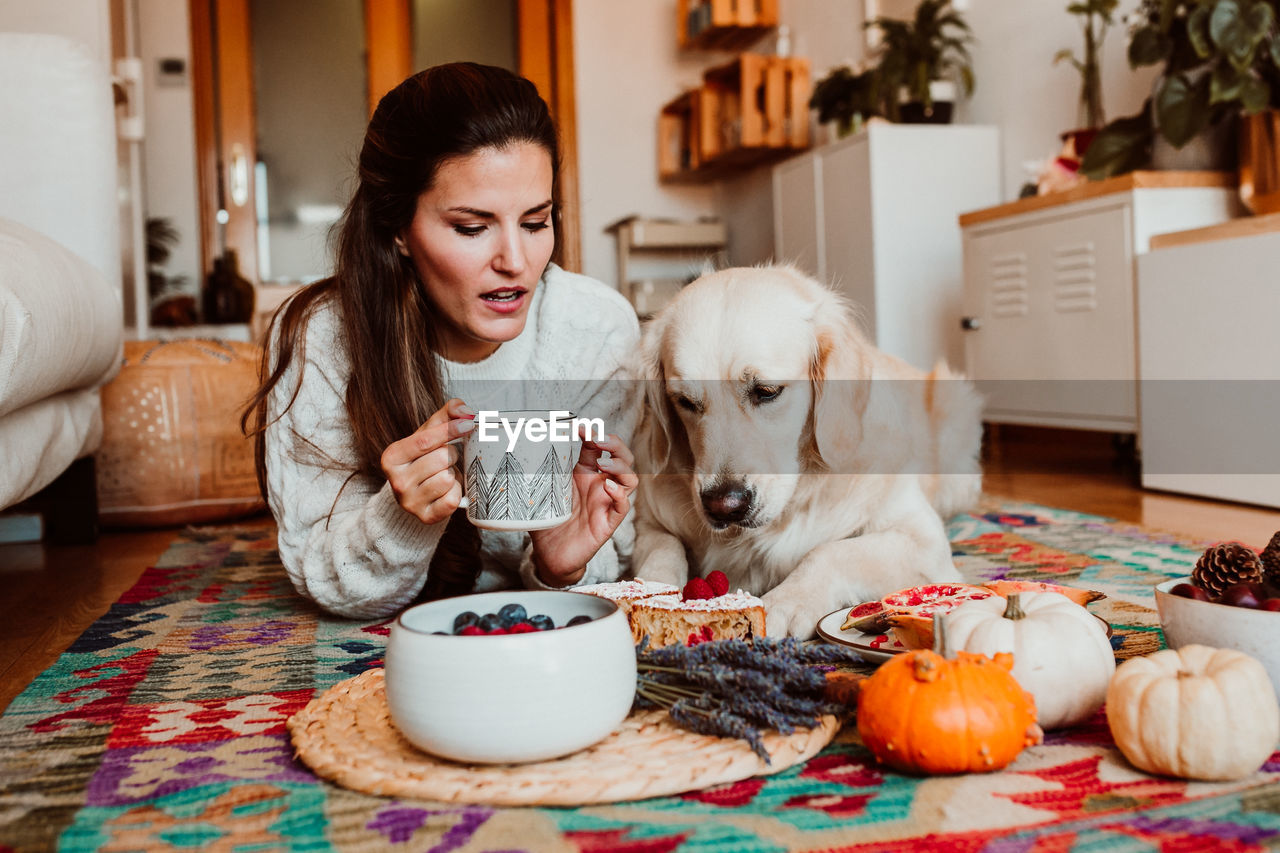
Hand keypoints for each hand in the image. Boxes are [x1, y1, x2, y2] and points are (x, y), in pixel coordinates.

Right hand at [380, 398, 474, 524]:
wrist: (413, 495)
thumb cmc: (422, 460)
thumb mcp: (427, 434)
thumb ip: (446, 415)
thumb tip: (464, 410)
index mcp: (392, 457)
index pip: (424, 440)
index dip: (449, 430)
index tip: (468, 423)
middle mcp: (396, 481)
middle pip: (441, 458)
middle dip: (450, 456)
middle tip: (444, 460)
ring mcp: (409, 502)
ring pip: (448, 479)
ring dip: (453, 475)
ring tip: (443, 475)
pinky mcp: (425, 517)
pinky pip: (453, 499)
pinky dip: (456, 492)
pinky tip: (446, 490)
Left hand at [528, 431, 637, 585]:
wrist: (550, 554)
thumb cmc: (548, 521)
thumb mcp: (544, 490)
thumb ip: (541, 470)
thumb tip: (524, 446)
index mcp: (585, 473)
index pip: (599, 447)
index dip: (594, 433)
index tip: (579, 426)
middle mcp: (600, 485)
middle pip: (622, 457)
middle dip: (615, 444)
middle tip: (598, 439)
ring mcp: (607, 503)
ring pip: (630, 478)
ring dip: (620, 466)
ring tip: (602, 463)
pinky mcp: (608, 523)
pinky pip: (623, 506)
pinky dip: (619, 494)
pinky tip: (607, 486)